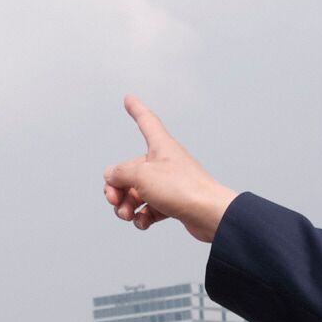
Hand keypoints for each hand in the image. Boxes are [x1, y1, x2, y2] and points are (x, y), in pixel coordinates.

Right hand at [102, 96, 238, 242]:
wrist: (210, 215)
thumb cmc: (182, 188)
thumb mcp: (141, 175)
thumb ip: (120, 173)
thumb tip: (111, 176)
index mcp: (160, 146)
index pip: (146, 121)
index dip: (136, 109)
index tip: (128, 98)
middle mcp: (163, 162)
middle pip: (129, 170)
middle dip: (116, 187)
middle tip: (115, 200)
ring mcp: (168, 184)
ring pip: (136, 192)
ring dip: (126, 206)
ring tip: (128, 214)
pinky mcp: (172, 203)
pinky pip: (148, 209)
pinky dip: (141, 216)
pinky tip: (143, 222)